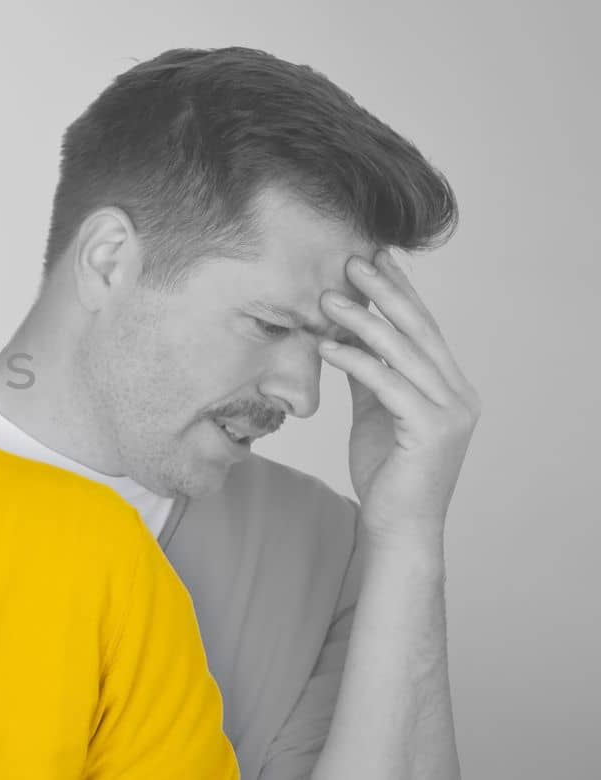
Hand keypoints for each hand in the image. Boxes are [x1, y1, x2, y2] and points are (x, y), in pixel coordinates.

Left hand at [317, 251, 479, 540]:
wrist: (398, 529)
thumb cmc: (387, 474)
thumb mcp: (376, 411)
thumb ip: (370, 374)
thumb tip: (346, 333)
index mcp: (449, 387)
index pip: (422, 328)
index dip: (398, 291)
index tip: (373, 257)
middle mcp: (458, 395)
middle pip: (418, 331)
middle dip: (385, 291)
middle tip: (352, 258)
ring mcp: (450, 412)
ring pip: (403, 353)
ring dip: (364, 320)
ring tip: (328, 297)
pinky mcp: (432, 431)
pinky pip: (389, 385)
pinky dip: (357, 360)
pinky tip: (327, 344)